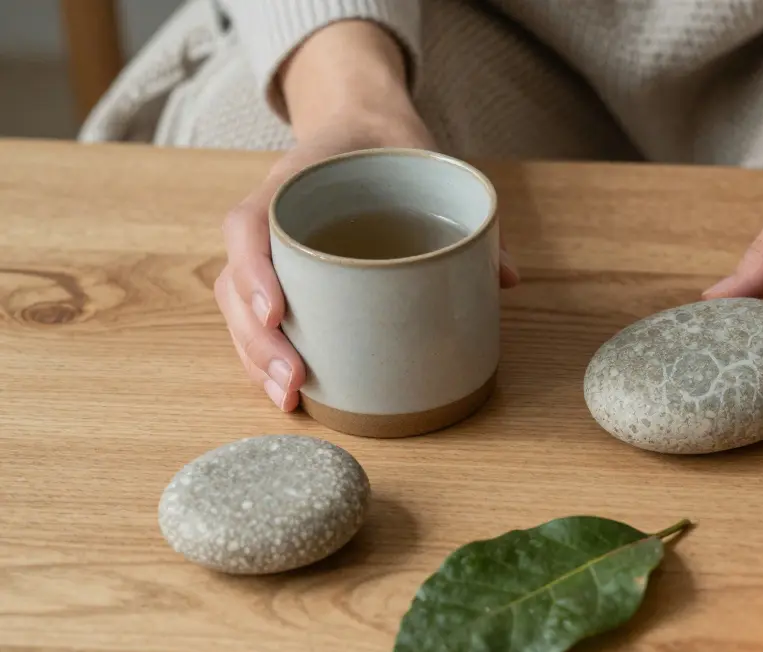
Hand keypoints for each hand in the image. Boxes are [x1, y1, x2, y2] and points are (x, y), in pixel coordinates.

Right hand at [213, 21, 518, 411]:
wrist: (362, 126)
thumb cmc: (390, 148)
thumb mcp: (426, 160)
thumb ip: (464, 211)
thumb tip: (510, 277)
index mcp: (294, 182)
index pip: (250, 223)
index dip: (254, 269)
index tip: (277, 311)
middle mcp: (269, 217)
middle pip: (235, 282)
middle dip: (257, 340)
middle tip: (293, 380)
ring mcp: (268, 248)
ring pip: (238, 308)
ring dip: (255, 358)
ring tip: (288, 397)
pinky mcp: (279, 275)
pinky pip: (255, 317)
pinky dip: (263, 356)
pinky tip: (286, 393)